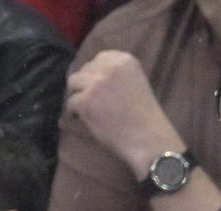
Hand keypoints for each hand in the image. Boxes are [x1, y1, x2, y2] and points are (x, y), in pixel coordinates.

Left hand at [65, 50, 182, 174]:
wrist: (150, 141)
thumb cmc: (146, 118)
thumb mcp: (137, 84)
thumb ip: (117, 75)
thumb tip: (92, 75)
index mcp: (125, 60)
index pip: (100, 58)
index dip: (98, 74)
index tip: (104, 89)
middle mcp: (110, 67)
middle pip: (85, 69)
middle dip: (88, 85)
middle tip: (97, 103)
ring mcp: (96, 84)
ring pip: (73, 83)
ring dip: (79, 96)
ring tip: (90, 110)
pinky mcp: (85, 101)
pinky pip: (71, 102)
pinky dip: (77, 113)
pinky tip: (88, 120)